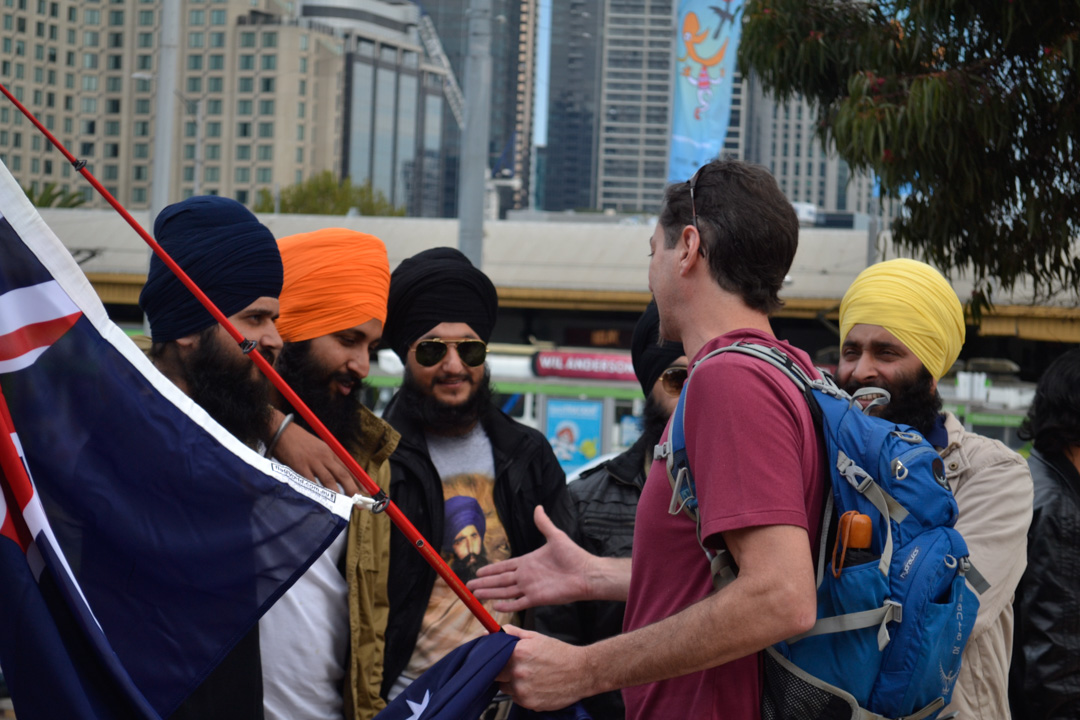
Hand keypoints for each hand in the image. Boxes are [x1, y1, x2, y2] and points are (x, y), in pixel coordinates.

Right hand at [272, 418, 360, 495]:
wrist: (282, 431)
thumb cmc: (300, 441)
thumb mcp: (319, 448)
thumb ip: (328, 460)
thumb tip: (338, 477)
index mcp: (331, 452)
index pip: (348, 468)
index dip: (357, 481)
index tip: (364, 492)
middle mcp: (325, 456)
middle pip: (343, 475)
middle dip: (352, 490)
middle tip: (358, 503)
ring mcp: (313, 461)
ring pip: (329, 480)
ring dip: (338, 494)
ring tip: (344, 505)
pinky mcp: (300, 466)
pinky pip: (311, 482)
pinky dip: (317, 492)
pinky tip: (322, 501)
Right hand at [468, 506, 592, 610]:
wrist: (586, 573)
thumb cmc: (573, 555)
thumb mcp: (555, 536)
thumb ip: (543, 523)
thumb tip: (538, 507)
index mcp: (528, 562)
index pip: (504, 566)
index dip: (491, 569)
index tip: (478, 572)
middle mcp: (526, 576)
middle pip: (500, 580)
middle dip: (484, 583)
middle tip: (468, 587)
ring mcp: (530, 588)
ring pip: (504, 591)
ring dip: (490, 593)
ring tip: (475, 596)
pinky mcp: (536, 598)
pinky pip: (518, 603)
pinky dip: (507, 606)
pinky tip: (495, 607)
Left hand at [496, 625, 593, 710]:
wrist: (581, 672)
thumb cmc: (560, 653)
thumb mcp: (535, 637)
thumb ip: (511, 633)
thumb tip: (491, 631)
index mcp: (518, 652)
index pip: (493, 658)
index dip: (497, 659)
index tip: (502, 659)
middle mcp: (518, 671)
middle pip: (497, 674)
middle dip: (504, 671)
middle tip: (519, 667)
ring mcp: (523, 689)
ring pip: (505, 688)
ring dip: (513, 683)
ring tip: (530, 677)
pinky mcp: (529, 703)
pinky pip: (516, 699)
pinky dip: (523, 693)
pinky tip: (536, 686)